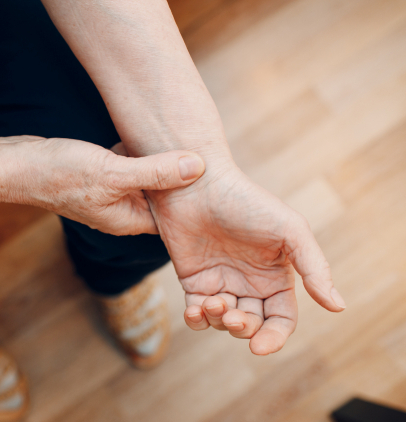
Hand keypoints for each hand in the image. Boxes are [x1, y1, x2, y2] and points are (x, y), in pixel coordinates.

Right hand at [21, 137, 204, 234]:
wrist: (18, 166)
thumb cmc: (60, 174)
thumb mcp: (113, 172)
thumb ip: (155, 171)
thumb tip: (198, 167)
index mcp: (128, 220)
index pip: (172, 218)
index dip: (195, 202)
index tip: (216, 180)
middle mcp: (121, 210)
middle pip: (161, 197)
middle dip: (180, 178)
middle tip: (204, 154)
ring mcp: (109, 193)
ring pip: (146, 178)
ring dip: (159, 161)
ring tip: (182, 140)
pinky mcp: (100, 175)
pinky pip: (129, 166)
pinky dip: (138, 151)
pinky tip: (146, 133)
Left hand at [145, 158, 345, 354]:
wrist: (197, 184)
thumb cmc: (246, 202)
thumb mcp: (290, 230)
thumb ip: (314, 267)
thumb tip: (338, 306)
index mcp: (275, 275)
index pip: (281, 319)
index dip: (274, 337)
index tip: (260, 347)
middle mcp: (249, 283)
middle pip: (252, 324)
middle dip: (243, 329)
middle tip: (232, 315)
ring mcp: (220, 282)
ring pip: (223, 322)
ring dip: (219, 322)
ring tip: (213, 303)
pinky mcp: (193, 281)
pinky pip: (197, 313)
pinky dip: (196, 320)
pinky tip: (195, 310)